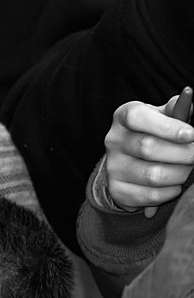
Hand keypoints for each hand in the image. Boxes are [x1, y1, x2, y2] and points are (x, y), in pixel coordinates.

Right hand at [104, 95, 193, 216]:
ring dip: (179, 174)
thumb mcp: (162, 116)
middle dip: (182, 154)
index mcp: (124, 116)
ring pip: (152, 175)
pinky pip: (149, 195)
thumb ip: (175, 109)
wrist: (130, 161)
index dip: (166, 126)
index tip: (191, 134)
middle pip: (148, 148)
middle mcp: (114, 140)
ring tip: (186, 170)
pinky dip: (169, 192)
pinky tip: (174, 185)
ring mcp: (113, 167)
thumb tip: (187, 102)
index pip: (137, 117)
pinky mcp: (117, 190)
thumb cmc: (152, 133)